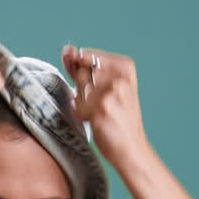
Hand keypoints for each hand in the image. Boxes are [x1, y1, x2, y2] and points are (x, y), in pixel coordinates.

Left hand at [61, 45, 151, 166]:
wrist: (131, 149)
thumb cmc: (116, 118)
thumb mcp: (106, 88)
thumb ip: (84, 68)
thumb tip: (67, 50)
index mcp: (126, 66)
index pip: (87, 57)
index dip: (81, 73)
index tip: (96, 90)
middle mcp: (121, 75)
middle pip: (81, 73)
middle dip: (83, 90)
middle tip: (102, 105)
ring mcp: (112, 90)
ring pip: (78, 89)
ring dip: (82, 103)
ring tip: (100, 114)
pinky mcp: (102, 107)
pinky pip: (77, 105)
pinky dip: (81, 115)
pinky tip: (97, 122)